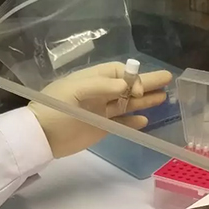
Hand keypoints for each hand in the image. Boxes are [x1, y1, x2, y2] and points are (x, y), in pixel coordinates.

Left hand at [28, 62, 170, 158]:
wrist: (40, 136)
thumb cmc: (54, 108)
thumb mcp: (75, 91)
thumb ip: (101, 86)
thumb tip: (127, 86)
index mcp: (92, 79)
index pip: (119, 73)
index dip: (133, 77)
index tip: (139, 89)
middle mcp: (100, 93)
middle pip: (128, 86)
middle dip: (147, 82)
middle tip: (168, 78)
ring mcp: (101, 111)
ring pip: (127, 104)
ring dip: (144, 100)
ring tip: (164, 98)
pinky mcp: (100, 128)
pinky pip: (121, 123)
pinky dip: (133, 122)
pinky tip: (146, 120)